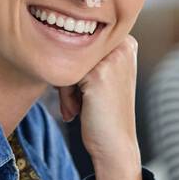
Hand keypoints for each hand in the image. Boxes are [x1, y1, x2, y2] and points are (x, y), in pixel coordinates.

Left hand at [57, 35, 142, 179]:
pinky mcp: (98, 74)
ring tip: (75, 107)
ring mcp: (112, 58)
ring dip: (65, 87)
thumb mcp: (101, 76)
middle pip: (75, 49)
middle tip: (73, 103)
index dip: (75, 66)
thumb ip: (87, 56)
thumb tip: (52, 35)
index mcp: (126, 42)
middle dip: (68, 76)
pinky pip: (65, 74)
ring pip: (68, 61)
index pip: (83, 42)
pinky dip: (64, 94)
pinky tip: (75, 111)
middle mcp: (123, 45)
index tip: (77, 89)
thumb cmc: (103, 113)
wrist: (115, 144)